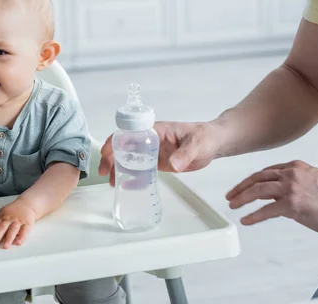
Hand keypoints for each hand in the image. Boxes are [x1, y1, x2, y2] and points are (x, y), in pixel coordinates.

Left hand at [0, 199, 35, 248]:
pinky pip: (24, 231)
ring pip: (13, 230)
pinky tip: (19, 243)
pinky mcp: (27, 224)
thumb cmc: (13, 211)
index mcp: (2, 217)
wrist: (26, 204)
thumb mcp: (2, 214)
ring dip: (8, 238)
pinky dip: (22, 237)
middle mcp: (9, 219)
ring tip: (5, 247)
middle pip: (2, 228)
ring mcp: (18, 221)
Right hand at [98, 121, 222, 185]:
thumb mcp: (196, 144)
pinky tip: (126, 186)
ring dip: (117, 169)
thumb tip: (173, 164)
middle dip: (110, 158)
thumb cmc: (204, 137)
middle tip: (104, 171)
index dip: (114, 141)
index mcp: (154, 131)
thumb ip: (185, 154)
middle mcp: (149, 141)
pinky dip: (131, 178)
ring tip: (111, 182)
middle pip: (123, 147)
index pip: (128, 133)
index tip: (106, 153)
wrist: (213, 144)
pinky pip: (140, 170)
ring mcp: (152, 152)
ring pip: (129, 159)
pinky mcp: (157, 163)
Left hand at [226, 160, 317, 233]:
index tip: (240, 188)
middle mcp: (291, 174)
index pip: (265, 172)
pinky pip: (266, 210)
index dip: (250, 180)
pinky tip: (246, 220)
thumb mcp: (309, 182)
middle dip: (240, 188)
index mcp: (295, 166)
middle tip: (230, 196)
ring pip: (257, 190)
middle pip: (257, 178)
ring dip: (241, 198)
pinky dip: (253, 216)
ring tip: (233, 205)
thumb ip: (288, 183)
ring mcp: (291, 188)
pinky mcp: (292, 204)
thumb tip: (268, 193)